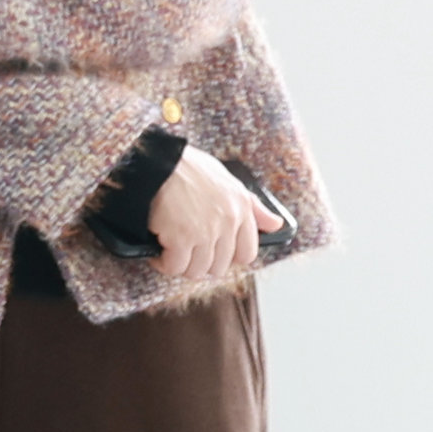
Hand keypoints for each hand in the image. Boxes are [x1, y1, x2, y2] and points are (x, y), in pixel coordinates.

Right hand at [145, 144, 274, 284]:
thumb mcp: (227, 180)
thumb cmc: (187, 167)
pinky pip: (175, 267)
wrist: (156, 161)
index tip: (211, 252)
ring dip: (181, 265)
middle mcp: (228, 222)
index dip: (227, 257)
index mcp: (242, 207)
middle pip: (219, 266)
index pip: (246, 253)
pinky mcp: (181, 238)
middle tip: (185, 251)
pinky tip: (157, 253)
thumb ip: (252, 206)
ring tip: (169, 252)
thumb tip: (276, 224)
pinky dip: (163, 264)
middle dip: (201, 262)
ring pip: (197, 270)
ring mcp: (206, 232)